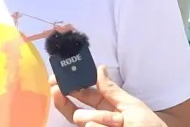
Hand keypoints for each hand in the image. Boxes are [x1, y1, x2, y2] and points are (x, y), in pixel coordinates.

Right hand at [50, 65, 164, 126]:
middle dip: (65, 99)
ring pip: (83, 120)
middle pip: (74, 110)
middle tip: (56, 90)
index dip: (70, 86)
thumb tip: (99, 68)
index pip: (85, 94)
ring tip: (118, 122)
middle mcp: (99, 121)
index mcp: (108, 107)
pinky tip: (114, 126)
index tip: (57, 79)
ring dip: (100, 118)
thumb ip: (111, 90)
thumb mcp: (132, 106)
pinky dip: (101, 125)